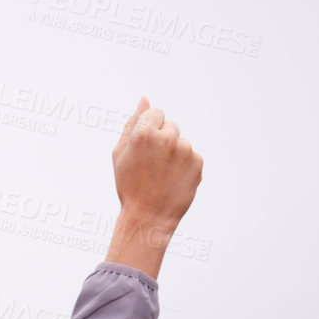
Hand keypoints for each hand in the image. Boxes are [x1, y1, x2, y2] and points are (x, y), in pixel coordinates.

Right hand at [111, 97, 202, 231]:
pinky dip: (185, 168)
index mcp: (144, 133)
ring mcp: (184, 150)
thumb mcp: (121, 155)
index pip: (156, 113)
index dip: (149, 131)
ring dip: (175, 156)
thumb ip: (133, 124)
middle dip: (163, 142)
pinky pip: (192, 157)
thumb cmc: (130, 187)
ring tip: (162, 177)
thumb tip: (145, 100)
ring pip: (182, 143)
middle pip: (171, 127)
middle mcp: (166, 137)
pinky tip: (173, 181)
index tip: (145, 150)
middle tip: (152, 167)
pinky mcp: (197, 162)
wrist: (147, 218)